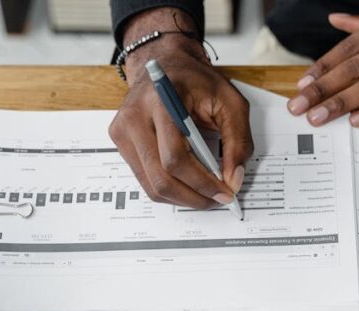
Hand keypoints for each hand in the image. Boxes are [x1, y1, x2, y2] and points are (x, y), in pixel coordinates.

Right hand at [109, 8, 252, 207]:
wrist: (166, 63)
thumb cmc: (197, 81)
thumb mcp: (231, 103)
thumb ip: (238, 142)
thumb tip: (233, 180)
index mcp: (160, 101)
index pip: (175, 157)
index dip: (202, 182)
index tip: (225, 192)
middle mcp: (134, 117)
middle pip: (160, 177)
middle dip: (194, 196)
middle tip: (218, 199)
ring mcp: (122, 131)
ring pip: (151, 185)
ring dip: (182, 198)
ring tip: (205, 194)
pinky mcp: (121, 142)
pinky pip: (145, 179)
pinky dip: (170, 189)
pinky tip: (188, 184)